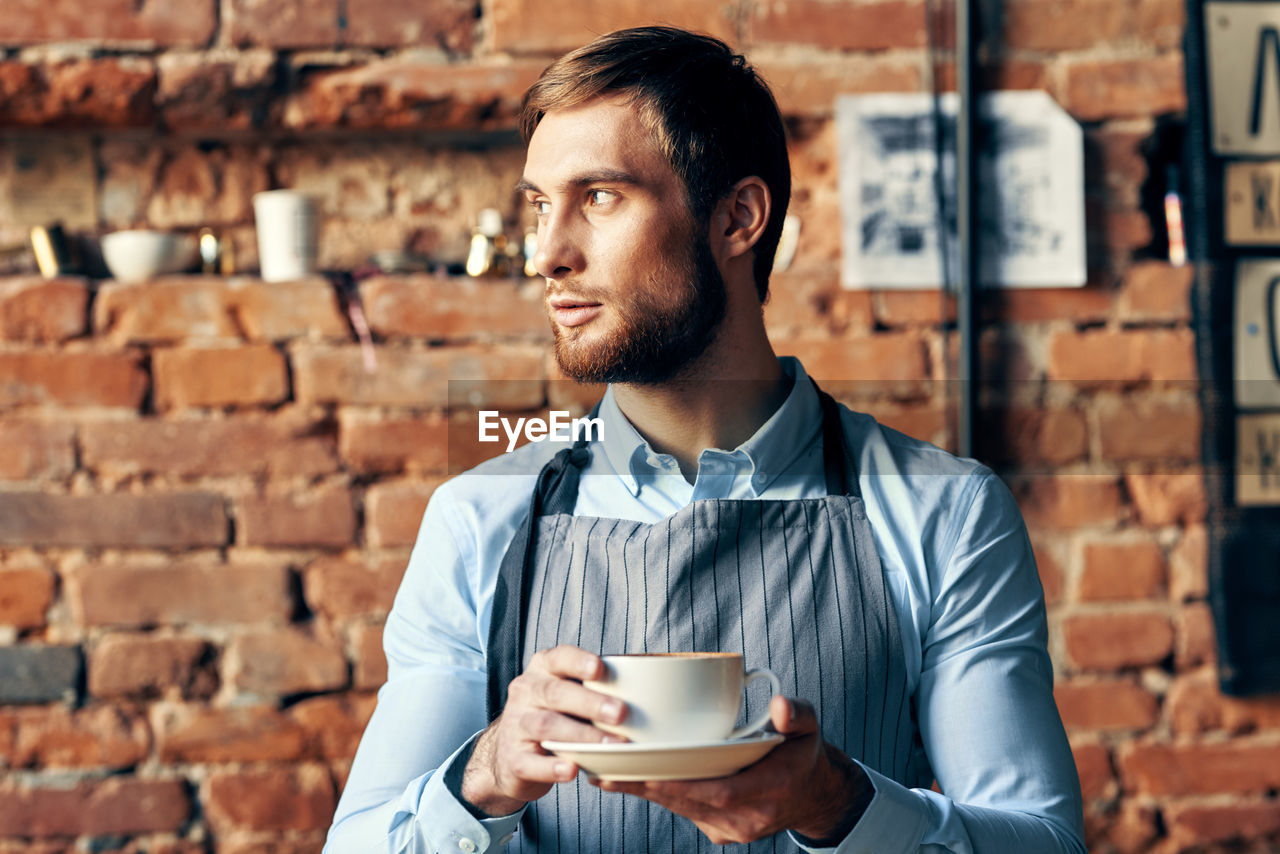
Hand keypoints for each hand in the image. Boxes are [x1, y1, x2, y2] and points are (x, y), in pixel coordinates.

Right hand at [461, 645, 626, 816]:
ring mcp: (516, 725)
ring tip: (611, 746)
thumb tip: (649, 693)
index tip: (600, 669)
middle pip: (556, 693)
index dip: (579, 662)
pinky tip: (572, 770)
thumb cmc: (552, 716)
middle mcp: (526, 692)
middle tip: (621, 713)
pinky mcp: (513, 759)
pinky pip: (531, 762)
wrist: (507, 755)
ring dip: (581, 735)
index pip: (558, 658)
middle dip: (590, 702)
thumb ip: (593, 689)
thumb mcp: (565, 694)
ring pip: (547, 726)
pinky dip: (552, 767)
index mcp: (542, 670)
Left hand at [592, 696, 872, 845]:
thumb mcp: (809, 727)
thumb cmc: (803, 753)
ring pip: (682, 810)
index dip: (680, 784)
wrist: (814, 795)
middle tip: (605, 770)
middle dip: (647, 788)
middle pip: (690, 803)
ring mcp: (734, 829)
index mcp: (772, 789)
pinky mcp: (721, 831)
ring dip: (645, 794)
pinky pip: (685, 814)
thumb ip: (798, 713)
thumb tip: (780, 706)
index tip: (646, 770)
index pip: (720, 791)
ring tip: (604, 774)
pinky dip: (659, 797)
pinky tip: (630, 781)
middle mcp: (750, 817)